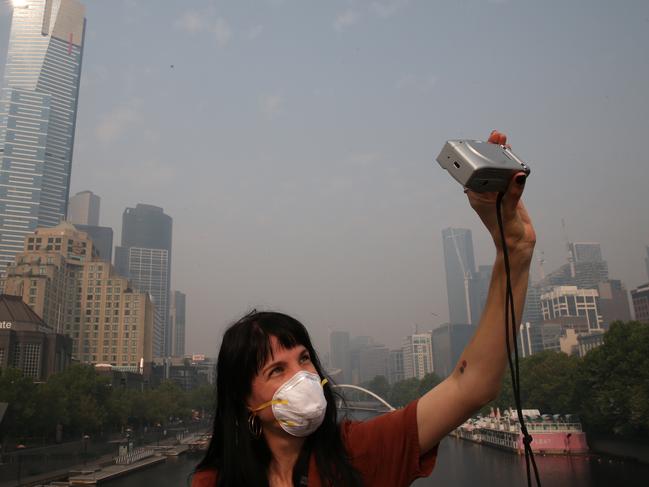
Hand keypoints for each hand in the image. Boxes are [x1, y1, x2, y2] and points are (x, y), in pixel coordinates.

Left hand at [465, 130, 535, 256]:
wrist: (517, 245)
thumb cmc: (505, 232)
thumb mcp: (507, 211)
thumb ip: (513, 194)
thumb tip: (519, 176)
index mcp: (477, 196)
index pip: (475, 172)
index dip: (478, 156)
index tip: (481, 145)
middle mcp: (486, 191)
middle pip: (487, 166)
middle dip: (491, 151)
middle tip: (496, 136)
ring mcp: (498, 191)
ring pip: (499, 169)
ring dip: (502, 155)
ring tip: (504, 140)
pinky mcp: (509, 193)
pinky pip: (510, 175)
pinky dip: (512, 164)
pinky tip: (513, 154)